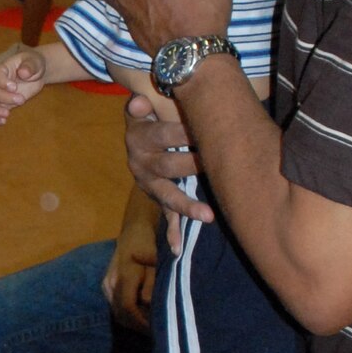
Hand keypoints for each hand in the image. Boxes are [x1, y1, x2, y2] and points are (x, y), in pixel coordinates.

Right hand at [0, 46, 46, 122]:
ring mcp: (0, 94)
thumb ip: (30, 66)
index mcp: (4, 69)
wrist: (35, 72)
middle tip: (22, 100)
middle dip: (6, 98)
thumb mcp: (35, 62)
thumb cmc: (34, 63)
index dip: (2, 82)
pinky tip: (3, 122)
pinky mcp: (4, 104)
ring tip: (6, 115)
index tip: (14, 87)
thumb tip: (23, 73)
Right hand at [102, 192, 159, 328]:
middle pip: (121, 314)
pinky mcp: (108, 285)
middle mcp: (110, 281)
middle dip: (138, 327)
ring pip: (117, 313)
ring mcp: (107, 284)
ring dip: (134, 323)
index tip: (157, 330)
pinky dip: (129, 315)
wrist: (136, 226)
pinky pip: (117, 306)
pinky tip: (144, 318)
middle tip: (157, 333)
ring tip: (152, 328)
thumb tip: (150, 305)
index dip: (142, 322)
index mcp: (123, 274)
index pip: (128, 307)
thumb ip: (154, 282)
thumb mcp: (158, 259)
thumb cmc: (151, 240)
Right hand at [124, 95, 213, 228]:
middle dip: (192, 165)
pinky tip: (178, 249)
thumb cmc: (150, 117)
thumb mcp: (140, 109)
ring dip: (187, 206)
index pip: (160, 135)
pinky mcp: (157, 197)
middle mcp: (141, 163)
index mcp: (139, 138)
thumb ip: (139, 106)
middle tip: (213, 164)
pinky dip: (172, 233)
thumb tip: (140, 103)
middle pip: (168, 167)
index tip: (200, 131)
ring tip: (208, 215)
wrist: (138, 135)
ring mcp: (150, 184)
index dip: (180, 133)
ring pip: (168, 196)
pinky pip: (165, 216)